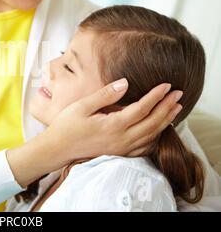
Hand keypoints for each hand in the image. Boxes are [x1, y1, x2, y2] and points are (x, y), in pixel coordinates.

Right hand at [44, 78, 182, 165]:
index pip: (142, 108)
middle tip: (179, 94)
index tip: (167, 85)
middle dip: (167, 107)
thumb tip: (125, 83)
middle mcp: (122, 139)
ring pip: (152, 136)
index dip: (156, 96)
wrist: (57, 149)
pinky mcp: (119, 153)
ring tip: (174, 109)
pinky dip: (156, 137)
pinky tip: (158, 129)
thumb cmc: (67, 125)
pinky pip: (144, 147)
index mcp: (113, 125)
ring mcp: (122, 148)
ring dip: (165, 121)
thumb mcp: (82, 106)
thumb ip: (105, 95)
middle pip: (153, 123)